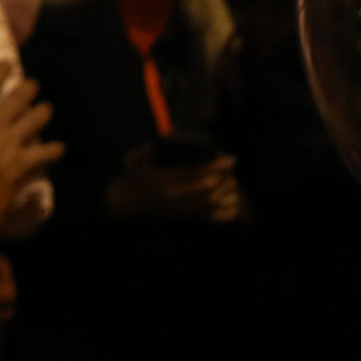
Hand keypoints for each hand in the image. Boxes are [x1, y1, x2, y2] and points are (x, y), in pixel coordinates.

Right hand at [0, 62, 63, 225]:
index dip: (1, 70)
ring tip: (46, 109)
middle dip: (29, 88)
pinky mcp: (23, 159)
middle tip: (33, 85)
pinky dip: (53, 150)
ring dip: (43, 112)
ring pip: (37, 118)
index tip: (7, 63)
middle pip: (21, 96)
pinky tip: (59, 148)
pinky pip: (44, 152)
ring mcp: (13, 138)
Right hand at [106, 144, 242, 223]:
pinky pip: (206, 218)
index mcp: (161, 181)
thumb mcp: (132, 159)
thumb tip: (162, 143)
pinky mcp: (182, 217)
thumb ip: (145, 150)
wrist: (127, 201)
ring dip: (225, 193)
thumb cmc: (132, 176)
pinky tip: (233, 207)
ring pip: (208, 204)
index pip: (194, 173)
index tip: (229, 159)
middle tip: (232, 167)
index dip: (214, 166)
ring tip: (233, 182)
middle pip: (206, 189)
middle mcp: (171, 197)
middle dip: (223, 178)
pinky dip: (221, 214)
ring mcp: (177, 210)